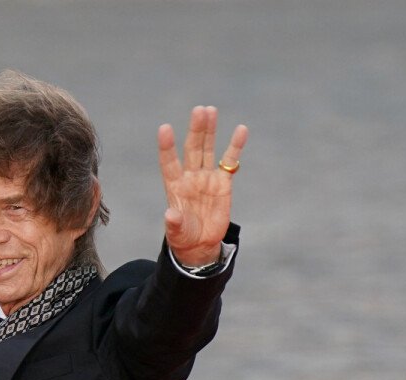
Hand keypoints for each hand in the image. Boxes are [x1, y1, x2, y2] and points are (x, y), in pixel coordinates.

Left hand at [157, 106, 248, 266]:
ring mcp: (206, 177)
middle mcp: (189, 177)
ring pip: (207, 149)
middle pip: (192, 149)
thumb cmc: (183, 237)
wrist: (200, 243)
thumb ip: (174, 223)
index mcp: (174, 187)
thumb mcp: (177, 232)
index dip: (167, 147)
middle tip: (199, 110)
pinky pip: (229, 160)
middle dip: (195, 130)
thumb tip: (170, 215)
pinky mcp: (222, 182)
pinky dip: (235, 146)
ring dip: (209, 131)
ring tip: (210, 111)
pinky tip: (241, 130)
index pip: (169, 163)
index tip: (165, 128)